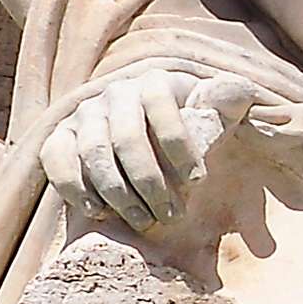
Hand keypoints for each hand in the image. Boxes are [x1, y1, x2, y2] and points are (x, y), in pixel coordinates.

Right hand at [38, 64, 249, 232]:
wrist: (141, 126)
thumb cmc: (189, 125)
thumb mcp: (214, 113)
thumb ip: (230, 103)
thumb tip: (244, 94)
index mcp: (155, 82)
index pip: (163, 110)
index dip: (180, 147)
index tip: (198, 182)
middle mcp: (115, 93)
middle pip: (126, 138)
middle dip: (151, 182)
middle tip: (172, 216)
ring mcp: (84, 114)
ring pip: (94, 153)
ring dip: (119, 193)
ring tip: (143, 221)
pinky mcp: (59, 136)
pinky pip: (57, 160)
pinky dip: (75, 187)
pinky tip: (99, 211)